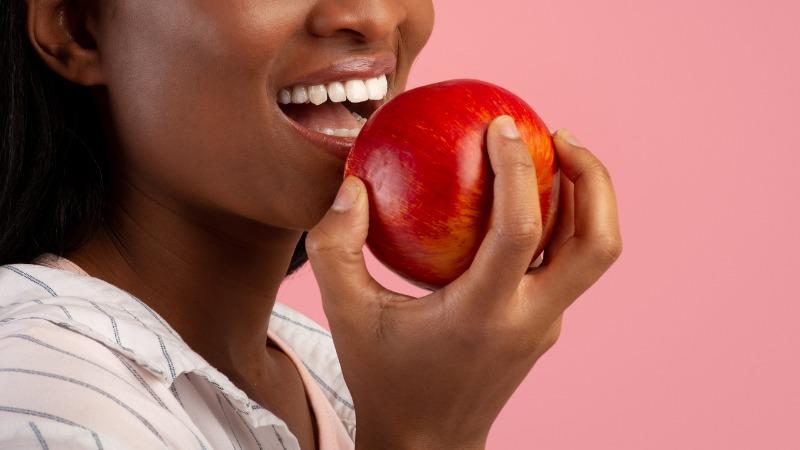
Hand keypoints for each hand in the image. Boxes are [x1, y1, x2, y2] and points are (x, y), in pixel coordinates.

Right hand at [305, 116, 621, 449]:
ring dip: (586, 198)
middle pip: (599, 243)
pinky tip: (521, 201)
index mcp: (483, 314)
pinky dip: (559, 222)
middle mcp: (529, 319)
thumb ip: (336, 248)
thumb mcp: (346, 315)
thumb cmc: (384, 378)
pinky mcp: (545, 328)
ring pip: (594, 254)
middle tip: (557, 134)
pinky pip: (566, 264)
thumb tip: (354, 186)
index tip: (501, 125)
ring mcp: (545, 326)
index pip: (519, 230)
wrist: (427, 443)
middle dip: (592, 178)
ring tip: (553, 154)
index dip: (517, 168)